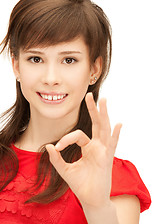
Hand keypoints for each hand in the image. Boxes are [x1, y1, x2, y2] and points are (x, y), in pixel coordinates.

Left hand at [46, 92, 121, 207]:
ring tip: (103, 100)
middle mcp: (97, 146)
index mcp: (88, 147)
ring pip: (104, 129)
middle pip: (96, 124)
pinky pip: (112, 145)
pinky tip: (118, 124)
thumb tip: (48, 146)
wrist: (90, 200)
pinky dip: (116, 135)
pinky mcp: (107, 159)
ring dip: (103, 115)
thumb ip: (56, 159)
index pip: (77, 135)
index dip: (66, 139)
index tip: (57, 148)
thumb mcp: (65, 170)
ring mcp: (103, 151)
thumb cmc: (81, 185)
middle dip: (92, 109)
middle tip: (89, 95)